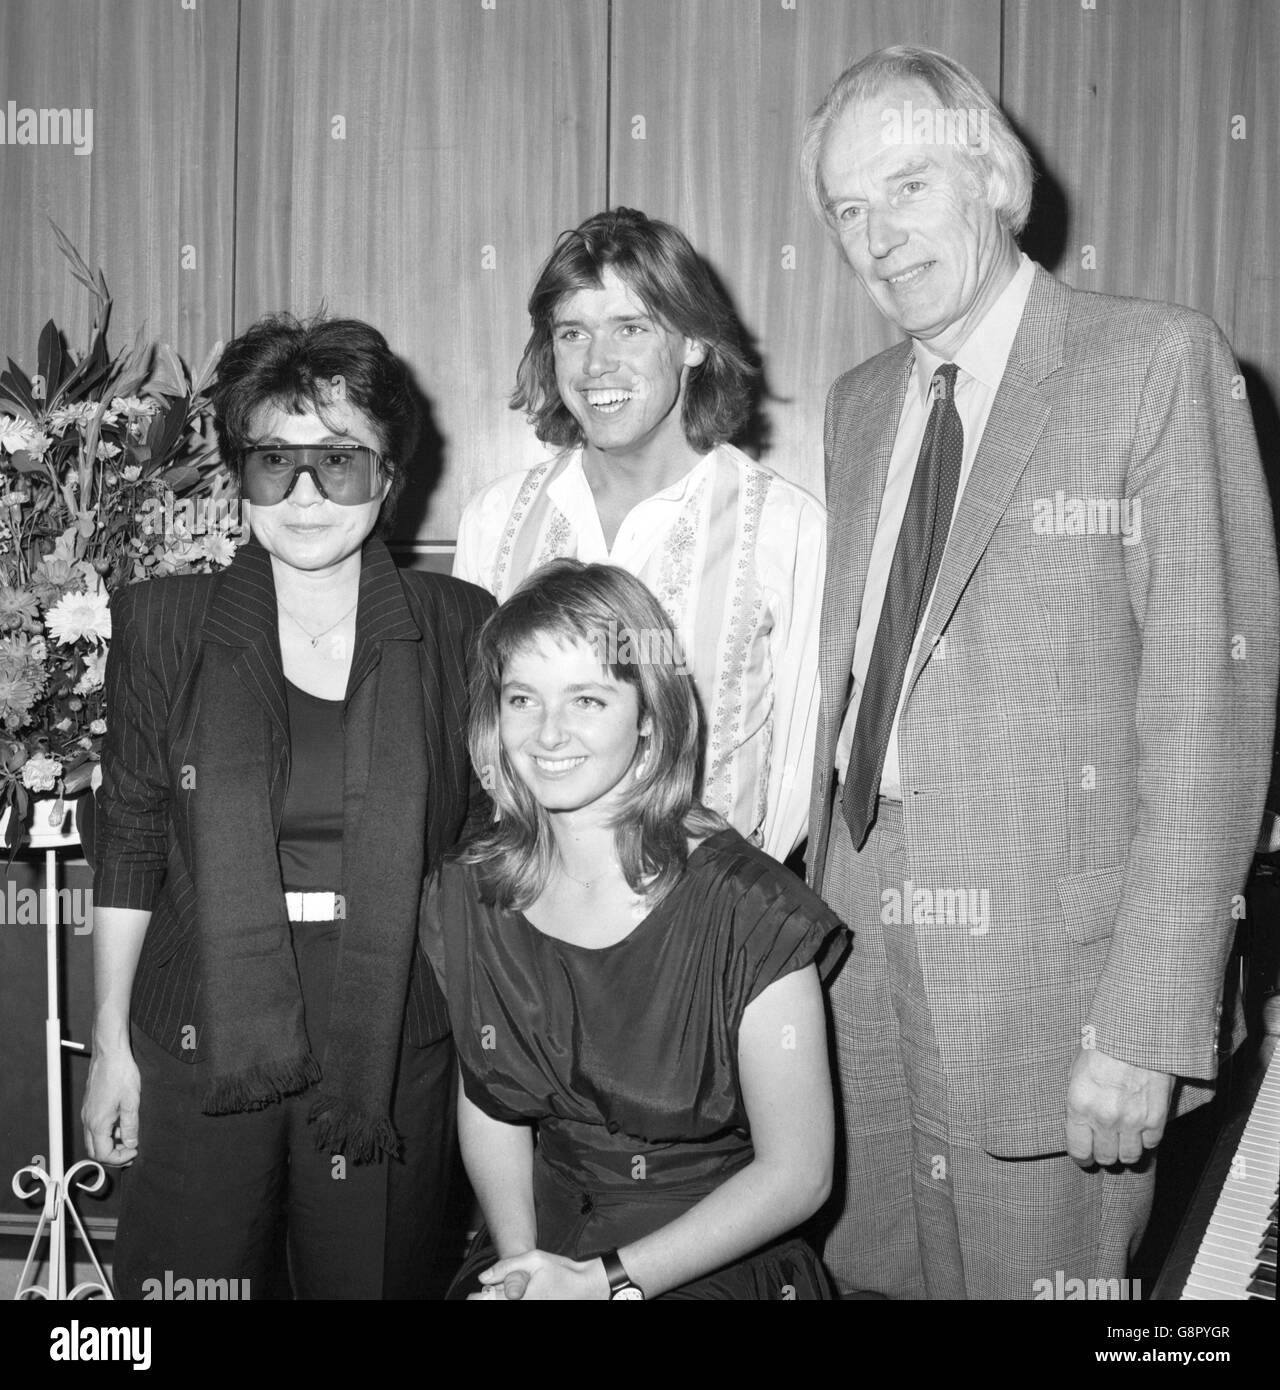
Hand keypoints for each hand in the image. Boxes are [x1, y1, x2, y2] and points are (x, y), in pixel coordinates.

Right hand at [81, 1043, 140, 1166]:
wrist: (109, 1054)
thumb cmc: (120, 1073)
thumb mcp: (131, 1102)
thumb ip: (130, 1126)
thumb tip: (131, 1143)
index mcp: (97, 1123)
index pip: (103, 1154)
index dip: (119, 1158)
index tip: (134, 1152)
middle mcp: (88, 1121)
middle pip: (95, 1151)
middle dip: (113, 1156)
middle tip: (130, 1152)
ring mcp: (87, 1113)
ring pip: (94, 1140)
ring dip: (110, 1144)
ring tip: (129, 1137)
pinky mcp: (90, 1107)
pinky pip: (95, 1128)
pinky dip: (107, 1132)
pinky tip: (122, 1123)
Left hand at [470, 1249, 610, 1300]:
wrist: (586, 1287)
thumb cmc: (561, 1271)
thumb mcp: (534, 1259)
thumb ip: (507, 1266)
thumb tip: (483, 1277)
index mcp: (520, 1298)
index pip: (489, 1300)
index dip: (478, 1297)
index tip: (476, 1293)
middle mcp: (525, 1307)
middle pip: (496, 1305)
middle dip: (488, 1299)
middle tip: (486, 1294)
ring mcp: (532, 1310)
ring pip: (506, 1307)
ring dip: (500, 1300)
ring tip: (499, 1295)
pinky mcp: (538, 1310)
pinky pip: (520, 1307)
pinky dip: (512, 1301)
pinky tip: (515, 1296)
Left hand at [1065, 1046, 1172, 1166]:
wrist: (1137, 1031)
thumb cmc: (1104, 1045)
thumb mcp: (1077, 1070)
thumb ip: (1079, 1100)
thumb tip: (1080, 1122)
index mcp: (1079, 1105)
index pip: (1079, 1150)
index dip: (1083, 1156)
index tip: (1086, 1156)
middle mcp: (1104, 1118)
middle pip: (1106, 1157)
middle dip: (1105, 1153)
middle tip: (1107, 1145)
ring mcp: (1132, 1121)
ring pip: (1130, 1156)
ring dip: (1127, 1150)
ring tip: (1125, 1138)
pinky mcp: (1156, 1118)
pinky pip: (1151, 1144)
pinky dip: (1147, 1139)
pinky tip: (1142, 1127)